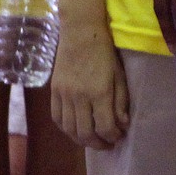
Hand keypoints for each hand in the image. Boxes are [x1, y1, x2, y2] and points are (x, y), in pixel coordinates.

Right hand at [51, 19, 129, 148]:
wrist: (80, 30)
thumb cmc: (104, 50)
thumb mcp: (118, 74)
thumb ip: (120, 101)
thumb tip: (122, 124)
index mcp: (99, 92)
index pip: (105, 127)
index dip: (113, 137)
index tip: (118, 136)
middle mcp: (79, 96)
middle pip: (85, 134)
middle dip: (98, 144)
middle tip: (107, 143)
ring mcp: (64, 94)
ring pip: (70, 130)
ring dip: (82, 140)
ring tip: (92, 138)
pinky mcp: (54, 90)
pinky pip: (57, 118)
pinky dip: (66, 129)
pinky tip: (75, 128)